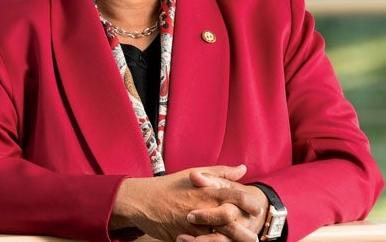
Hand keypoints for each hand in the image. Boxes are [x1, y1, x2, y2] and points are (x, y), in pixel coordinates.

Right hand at [109, 165, 260, 241]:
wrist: (145, 200)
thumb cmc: (171, 185)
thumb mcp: (196, 172)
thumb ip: (221, 172)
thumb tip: (243, 168)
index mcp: (207, 189)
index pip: (236, 196)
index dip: (249, 203)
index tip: (257, 208)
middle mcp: (204, 206)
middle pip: (232, 220)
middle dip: (246, 230)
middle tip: (255, 235)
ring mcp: (195, 224)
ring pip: (220, 236)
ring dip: (233, 241)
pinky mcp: (186, 237)